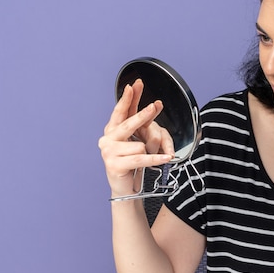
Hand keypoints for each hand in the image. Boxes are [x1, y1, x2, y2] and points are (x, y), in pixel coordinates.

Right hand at [98, 79, 174, 198]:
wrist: (126, 187)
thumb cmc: (133, 162)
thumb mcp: (140, 140)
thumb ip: (145, 123)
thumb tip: (155, 105)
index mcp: (112, 130)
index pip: (121, 111)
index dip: (127, 98)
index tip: (133, 85)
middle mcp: (107, 139)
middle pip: (129, 123)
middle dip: (143, 115)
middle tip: (154, 106)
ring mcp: (108, 152)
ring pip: (140, 145)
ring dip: (149, 153)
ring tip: (146, 159)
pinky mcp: (114, 165)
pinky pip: (141, 158)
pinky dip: (155, 159)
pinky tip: (166, 158)